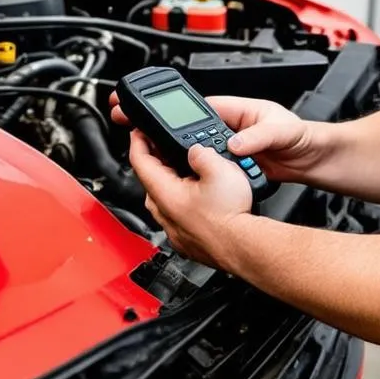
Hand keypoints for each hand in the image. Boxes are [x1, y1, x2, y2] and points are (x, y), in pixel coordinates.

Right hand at [110, 92, 320, 183]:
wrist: (314, 159)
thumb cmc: (302, 136)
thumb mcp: (283, 130)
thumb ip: (259, 135)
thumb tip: (235, 143)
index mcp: (234, 110)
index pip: (193, 107)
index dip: (166, 107)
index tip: (143, 108)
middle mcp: (226, 127)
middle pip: (183, 126)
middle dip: (153, 126)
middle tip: (127, 123)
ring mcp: (226, 148)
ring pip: (189, 150)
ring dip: (169, 153)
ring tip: (145, 154)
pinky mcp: (229, 167)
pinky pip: (203, 168)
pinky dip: (188, 172)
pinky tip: (173, 177)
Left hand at [126, 128, 251, 268]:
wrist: (242, 247)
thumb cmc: (229, 216)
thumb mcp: (220, 169)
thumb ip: (201, 153)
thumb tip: (195, 151)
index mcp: (164, 192)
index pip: (139, 160)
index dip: (137, 140)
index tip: (139, 131)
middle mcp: (163, 213)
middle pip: (151, 178)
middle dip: (158, 160)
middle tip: (168, 146)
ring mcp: (172, 228)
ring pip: (164, 197)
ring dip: (172, 181)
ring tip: (190, 170)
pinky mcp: (184, 239)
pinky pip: (176, 214)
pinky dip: (183, 201)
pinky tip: (200, 197)